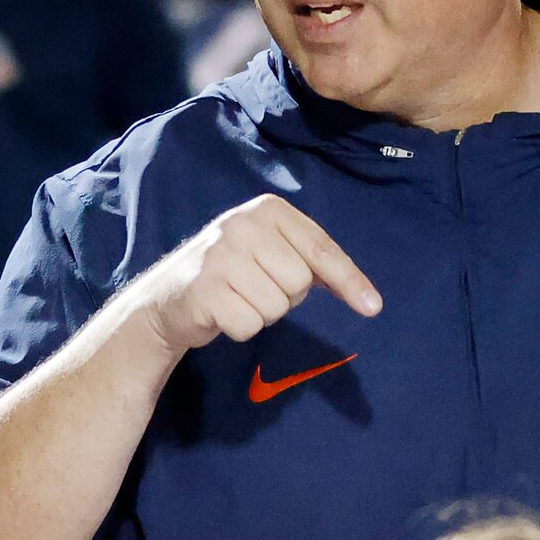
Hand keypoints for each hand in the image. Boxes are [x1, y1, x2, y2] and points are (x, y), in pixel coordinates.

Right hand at [128, 195, 382, 358]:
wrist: (167, 297)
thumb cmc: (232, 275)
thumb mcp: (272, 253)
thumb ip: (312, 262)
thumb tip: (366, 296)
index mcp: (267, 210)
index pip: (320, 248)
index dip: (349, 280)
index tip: (373, 307)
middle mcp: (243, 225)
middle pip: (299, 283)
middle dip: (284, 297)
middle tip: (254, 288)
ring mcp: (220, 256)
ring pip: (276, 307)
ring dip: (261, 314)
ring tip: (236, 298)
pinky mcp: (204, 289)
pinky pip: (249, 325)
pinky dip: (239, 329)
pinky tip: (221, 312)